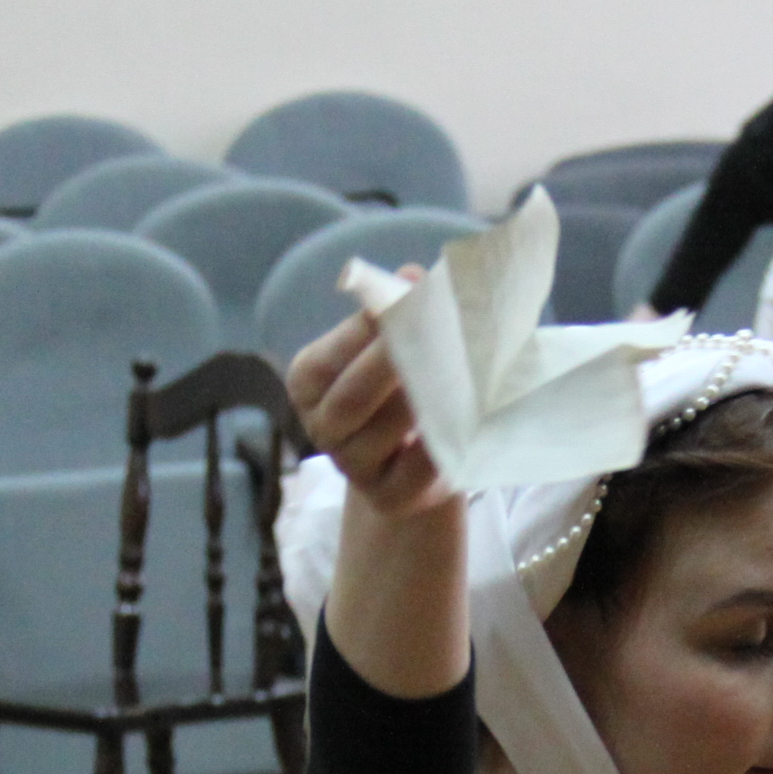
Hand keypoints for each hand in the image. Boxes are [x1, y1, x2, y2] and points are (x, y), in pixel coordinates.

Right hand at [286, 276, 449, 518]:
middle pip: (351, 398)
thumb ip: (396, 313)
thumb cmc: (400, 389)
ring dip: (421, 402)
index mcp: (309, 383)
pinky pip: (415, 471)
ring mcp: (354, 468)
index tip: (405, 298)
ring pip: (382, 435)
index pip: (329, 357)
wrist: (416, 463)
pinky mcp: (391, 498)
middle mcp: (322, 428)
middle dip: (390, 364)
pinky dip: (438, 444)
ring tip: (456, 372)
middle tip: (433, 333)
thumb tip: (412, 275)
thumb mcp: (390, 350)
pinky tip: (463, 419)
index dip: (365, 330)